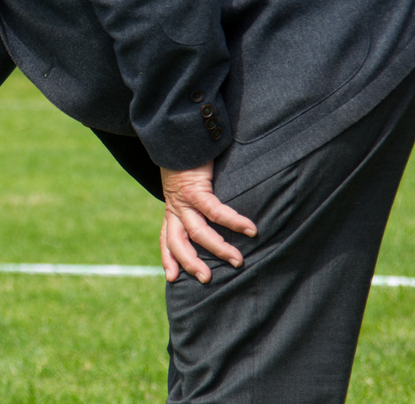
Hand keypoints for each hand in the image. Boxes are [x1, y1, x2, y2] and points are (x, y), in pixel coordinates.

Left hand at [159, 161, 256, 283]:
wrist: (181, 136)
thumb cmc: (190, 159)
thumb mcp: (187, 185)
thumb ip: (196, 200)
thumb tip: (213, 214)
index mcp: (172, 209)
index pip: (166, 238)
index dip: (168, 258)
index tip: (172, 278)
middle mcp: (174, 207)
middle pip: (177, 242)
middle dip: (190, 263)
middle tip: (207, 279)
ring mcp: (183, 199)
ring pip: (198, 232)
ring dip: (218, 248)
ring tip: (237, 261)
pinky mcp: (195, 188)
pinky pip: (214, 210)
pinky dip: (233, 221)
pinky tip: (250, 230)